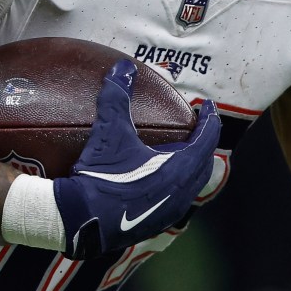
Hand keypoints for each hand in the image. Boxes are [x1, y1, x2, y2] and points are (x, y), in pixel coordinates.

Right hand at [52, 60, 220, 258]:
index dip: (209, 118)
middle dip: (203, 142)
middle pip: (204, 162)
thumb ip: (116, 97)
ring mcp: (170, 211)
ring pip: (192, 184)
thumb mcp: (109, 133)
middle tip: (195, 127)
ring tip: (181, 151)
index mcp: (179, 168)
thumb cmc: (100, 176)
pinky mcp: (156, 223)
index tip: (206, 105)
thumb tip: (122, 67)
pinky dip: (177, 184)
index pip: (207, 138)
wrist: (81, 220)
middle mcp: (181, 192)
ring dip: (191, 165)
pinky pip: (178, 200)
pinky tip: (160, 180)